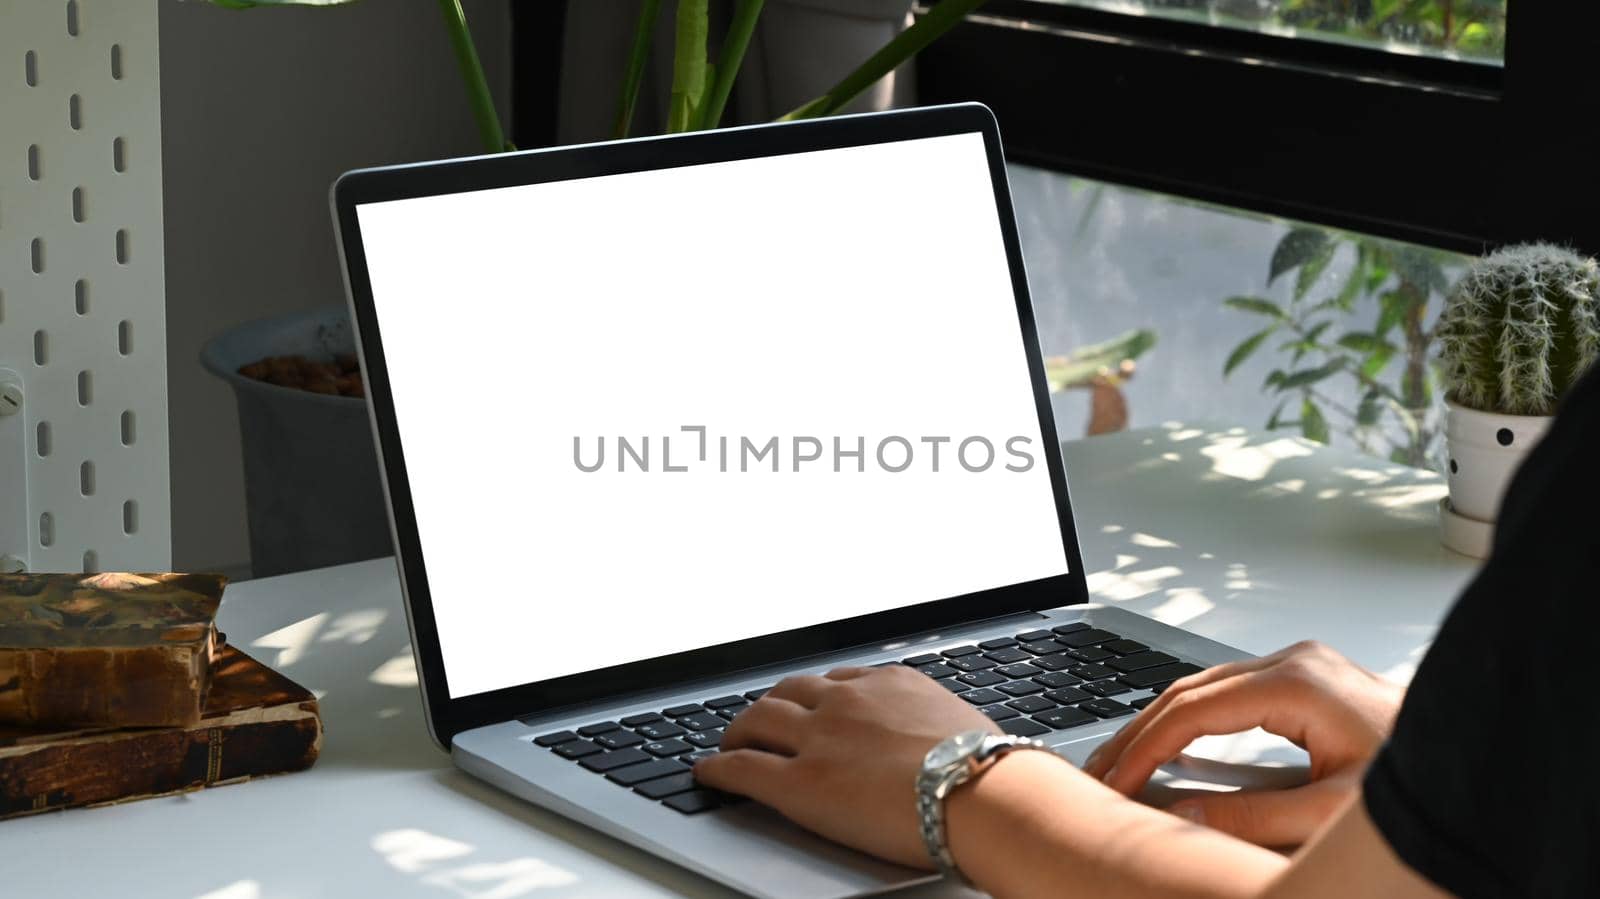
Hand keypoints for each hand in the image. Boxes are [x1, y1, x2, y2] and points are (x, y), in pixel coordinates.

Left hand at [693, 664, 998, 868]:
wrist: (982, 793)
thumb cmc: (987, 770)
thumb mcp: (959, 724)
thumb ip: (932, 725)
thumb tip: (941, 743)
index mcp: (887, 683)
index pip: (835, 679)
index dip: (813, 694)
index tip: (807, 702)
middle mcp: (846, 700)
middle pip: (787, 691)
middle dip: (767, 705)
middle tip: (756, 719)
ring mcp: (819, 739)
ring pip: (756, 721)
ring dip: (737, 731)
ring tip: (728, 743)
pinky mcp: (799, 783)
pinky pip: (743, 768)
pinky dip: (718, 768)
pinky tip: (709, 773)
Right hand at [1082, 640, 1401, 847]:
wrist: (1472, 751)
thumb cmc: (1416, 778)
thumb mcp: (1330, 810)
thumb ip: (1252, 818)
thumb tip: (1182, 816)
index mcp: (1295, 683)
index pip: (1192, 711)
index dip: (1144, 749)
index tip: (1114, 782)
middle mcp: (1292, 662)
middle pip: (1187, 691)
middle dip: (1137, 733)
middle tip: (1099, 772)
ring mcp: (1297, 664)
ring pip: (1202, 687)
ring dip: (1158, 724)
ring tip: (1122, 761)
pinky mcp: (1302, 677)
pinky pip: (1226, 692)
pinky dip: (1189, 719)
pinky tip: (1169, 745)